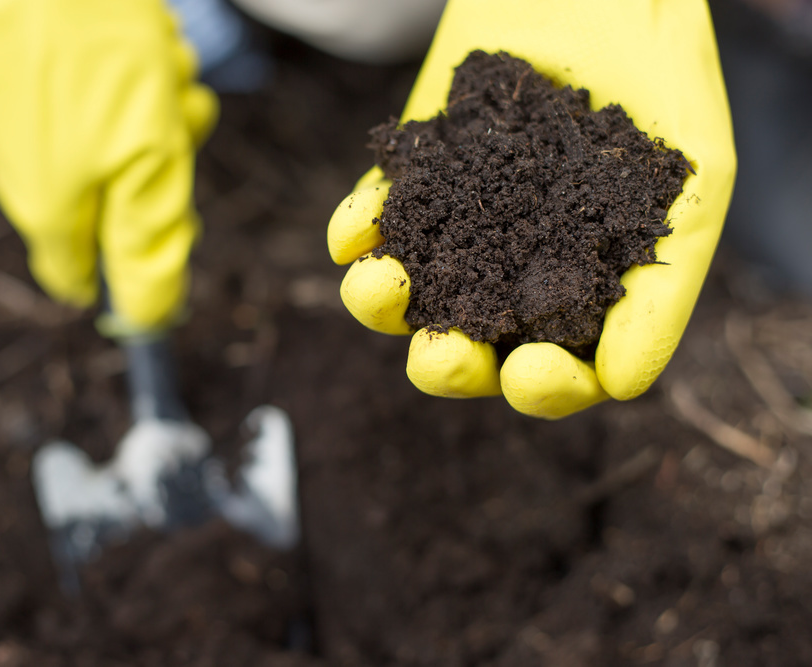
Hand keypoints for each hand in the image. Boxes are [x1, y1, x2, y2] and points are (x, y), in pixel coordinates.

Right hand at [0, 0, 217, 330]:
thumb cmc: (96, 61)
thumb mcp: (144, 165)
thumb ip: (147, 243)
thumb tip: (150, 319)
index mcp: (55, 219)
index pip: (93, 286)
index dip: (140, 275)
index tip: (174, 227)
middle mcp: (44, 184)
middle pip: (129, 213)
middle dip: (166, 173)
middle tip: (168, 133)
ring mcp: (49, 137)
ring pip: (138, 153)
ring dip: (167, 117)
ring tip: (156, 76)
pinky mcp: (57, 95)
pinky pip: (123, 108)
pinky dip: (147, 83)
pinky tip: (144, 48)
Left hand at [327, 0, 735, 418]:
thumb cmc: (662, 76)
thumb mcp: (693, 176)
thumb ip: (663, 279)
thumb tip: (619, 381)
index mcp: (584, 292)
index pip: (560, 372)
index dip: (545, 388)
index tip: (532, 370)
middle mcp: (513, 273)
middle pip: (472, 352)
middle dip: (450, 365)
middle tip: (441, 354)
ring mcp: (457, 229)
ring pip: (407, 299)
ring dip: (383, 307)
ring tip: (380, 285)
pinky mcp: (414, 179)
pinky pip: (371, 223)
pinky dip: (357, 232)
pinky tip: (356, 236)